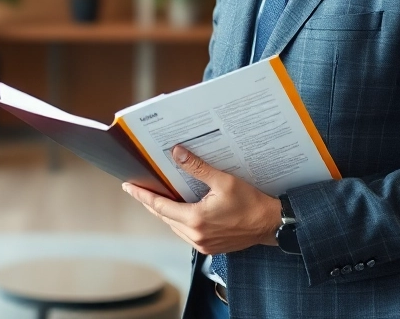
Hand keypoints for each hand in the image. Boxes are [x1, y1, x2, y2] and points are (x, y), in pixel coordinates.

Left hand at [122, 145, 281, 254]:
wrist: (270, 225)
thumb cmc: (251, 203)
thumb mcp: (224, 181)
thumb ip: (197, 167)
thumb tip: (177, 153)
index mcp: (196, 219)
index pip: (160, 206)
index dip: (142, 195)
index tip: (128, 186)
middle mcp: (195, 235)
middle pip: (163, 216)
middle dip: (150, 202)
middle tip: (138, 188)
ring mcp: (201, 244)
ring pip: (173, 225)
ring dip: (164, 211)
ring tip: (155, 196)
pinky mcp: (208, 247)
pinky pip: (184, 232)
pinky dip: (177, 219)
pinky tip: (177, 208)